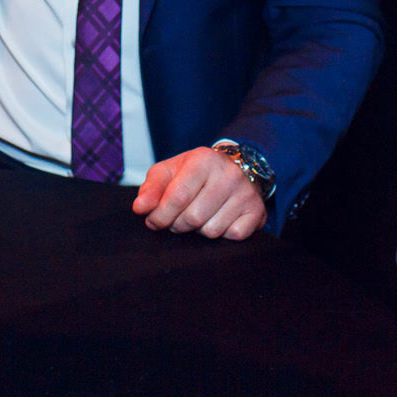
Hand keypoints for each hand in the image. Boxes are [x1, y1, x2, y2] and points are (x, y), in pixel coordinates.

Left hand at [131, 147, 267, 239]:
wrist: (235, 169)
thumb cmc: (195, 173)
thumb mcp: (170, 171)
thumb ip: (151, 188)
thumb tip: (140, 208)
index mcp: (203, 160)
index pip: (177, 197)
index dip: (160, 215)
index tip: (153, 221)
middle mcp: (228, 174)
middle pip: (193, 218)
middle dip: (178, 224)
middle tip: (176, 218)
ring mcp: (245, 193)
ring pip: (211, 230)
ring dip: (199, 230)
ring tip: (199, 215)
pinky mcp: (256, 211)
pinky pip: (231, 236)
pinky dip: (221, 233)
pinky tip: (219, 218)